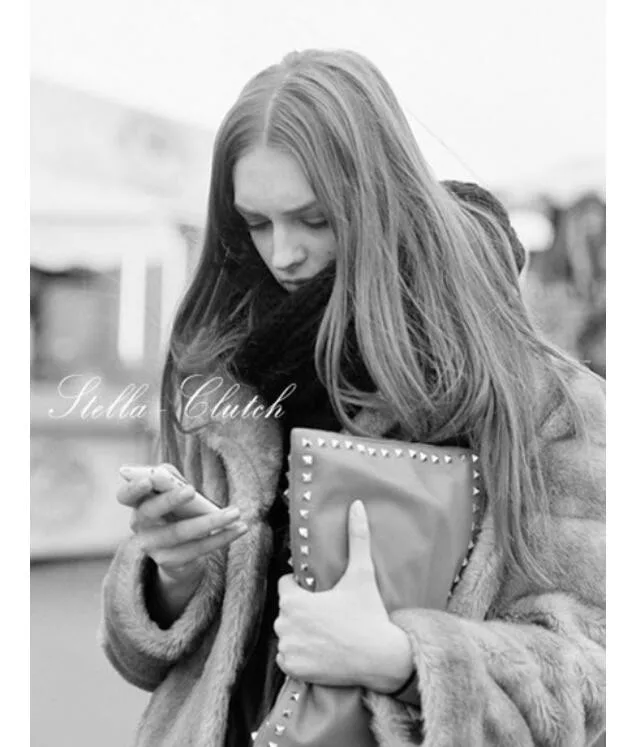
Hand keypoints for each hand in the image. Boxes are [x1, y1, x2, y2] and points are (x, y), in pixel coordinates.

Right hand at [116, 462, 246, 586]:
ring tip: (235, 512)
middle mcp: (140, 526)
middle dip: (170, 500)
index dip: (133, 488)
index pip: (125, 496)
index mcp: (138, 504)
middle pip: (151, 512)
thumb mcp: (173, 494)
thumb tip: (175, 479)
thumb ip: (172, 481)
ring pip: (180, 532)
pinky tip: (239, 528)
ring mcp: (153, 546)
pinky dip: (222, 537)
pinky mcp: (170, 561)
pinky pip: (198, 549)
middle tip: (192, 489)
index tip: (148, 480)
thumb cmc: (177, 511)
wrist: (179, 551)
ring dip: (211, 521)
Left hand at [274, 500, 413, 691]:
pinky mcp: (292, 669)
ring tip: (326, 634)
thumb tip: (357, 505)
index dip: (303, 588)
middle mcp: (284, 624)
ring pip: (287, 633)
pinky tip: (321, 652)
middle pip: (286, 611)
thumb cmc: (369, 614)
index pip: (286, 586)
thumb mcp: (362, 574)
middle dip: (302, 611)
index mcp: (293, 600)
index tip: (322, 595)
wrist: (381, 658)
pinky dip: (299, 655)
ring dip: (300, 633)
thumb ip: (357, 538)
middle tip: (329, 615)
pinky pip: (288, 656)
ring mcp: (287, 648)